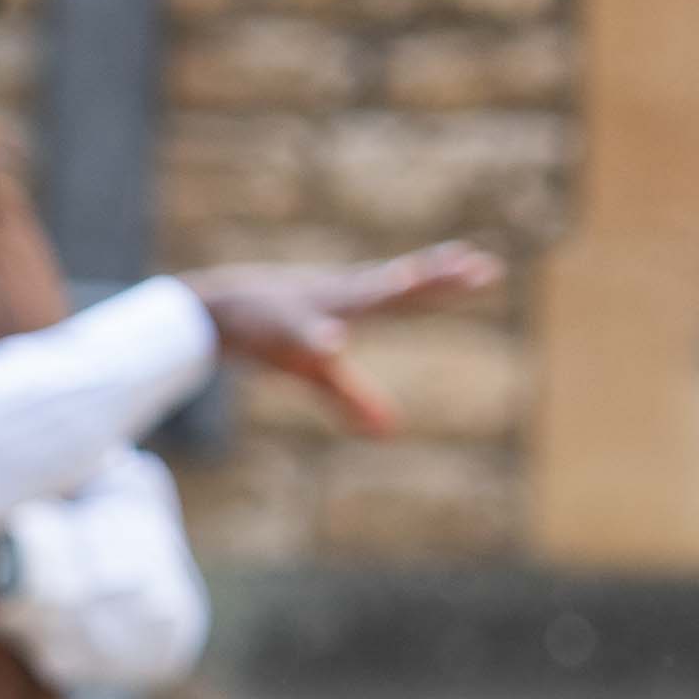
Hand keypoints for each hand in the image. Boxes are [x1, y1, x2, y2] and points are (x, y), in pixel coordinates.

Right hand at [185, 245, 506, 439]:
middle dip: (434, 279)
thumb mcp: (315, 374)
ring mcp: (311, 309)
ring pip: (353, 300)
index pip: (407, 296)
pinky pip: (301, 335)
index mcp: (351, 305)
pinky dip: (317, 338)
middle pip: (395, 290)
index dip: (445, 285)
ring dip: (383, 291)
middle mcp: (338, 298)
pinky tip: (333, 342)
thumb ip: (355, 399)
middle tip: (481, 267)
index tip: (484, 271)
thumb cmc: (268, 336)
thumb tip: (390, 432)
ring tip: (413, 279)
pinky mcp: (279, 328)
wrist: (214, 313)